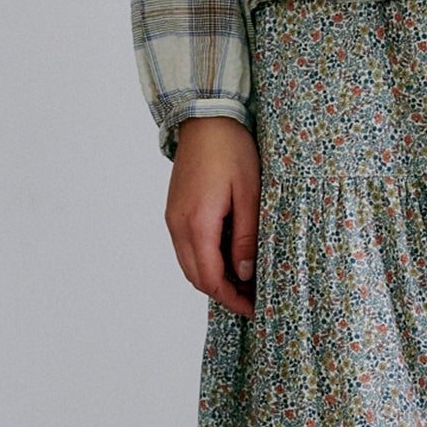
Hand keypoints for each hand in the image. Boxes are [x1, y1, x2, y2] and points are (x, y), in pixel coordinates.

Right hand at [166, 116, 259, 316]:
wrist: (206, 119)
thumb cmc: (232, 151)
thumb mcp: (250, 194)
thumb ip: (246, 236)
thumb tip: (244, 274)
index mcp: (197, 223)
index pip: (209, 279)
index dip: (231, 299)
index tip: (253, 308)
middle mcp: (178, 225)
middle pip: (196, 277)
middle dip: (223, 293)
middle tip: (252, 298)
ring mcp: (173, 218)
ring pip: (189, 264)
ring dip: (213, 278)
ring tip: (244, 280)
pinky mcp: (175, 210)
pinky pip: (187, 247)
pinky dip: (205, 260)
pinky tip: (229, 256)